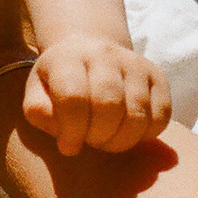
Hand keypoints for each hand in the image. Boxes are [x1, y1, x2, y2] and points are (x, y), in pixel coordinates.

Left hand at [28, 33, 172, 155]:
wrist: (87, 50)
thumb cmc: (58, 82)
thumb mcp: (37, 94)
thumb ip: (41, 113)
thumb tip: (66, 137)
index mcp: (66, 57)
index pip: (74, 99)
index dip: (72, 132)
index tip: (68, 147)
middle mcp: (103, 54)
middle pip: (109, 107)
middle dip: (98, 136)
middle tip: (90, 141)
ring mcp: (135, 63)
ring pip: (137, 114)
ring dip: (121, 140)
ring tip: (106, 140)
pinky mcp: (157, 75)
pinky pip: (160, 116)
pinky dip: (144, 135)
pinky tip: (126, 133)